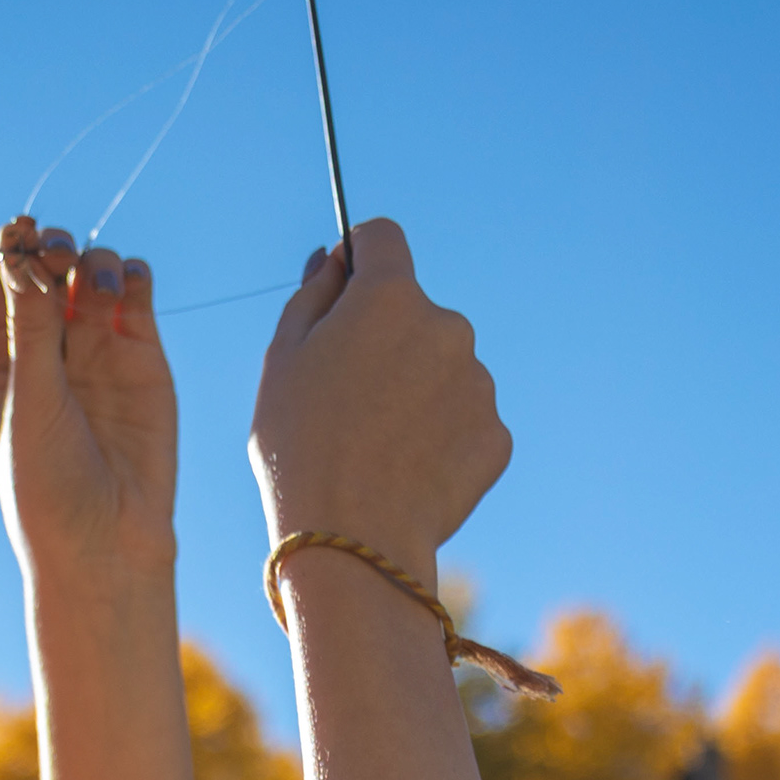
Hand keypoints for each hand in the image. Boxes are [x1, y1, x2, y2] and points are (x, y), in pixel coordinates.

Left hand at [0, 217, 178, 584]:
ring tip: (96, 286)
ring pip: (90, 272)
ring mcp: (92, 349)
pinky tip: (129, 287)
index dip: (11, 249)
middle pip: (45, 269)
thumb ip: (33, 328)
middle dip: (52, 251)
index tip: (22, 233)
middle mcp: (41, 348)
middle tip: (60, 262)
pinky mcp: (140, 354)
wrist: (108, 541)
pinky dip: (132, 276)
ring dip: (92, 262)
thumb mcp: (31, 402)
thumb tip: (23, 257)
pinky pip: (134, 293)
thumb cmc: (49, 484)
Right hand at [247, 219, 510, 587]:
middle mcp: (446, 325)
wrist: (352, 541)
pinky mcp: (497, 435)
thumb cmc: (300, 447)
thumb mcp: (282, 360)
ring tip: (377, 447)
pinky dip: (440, 439)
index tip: (345, 286)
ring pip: (443, 370)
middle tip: (347, 400)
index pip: (383, 238)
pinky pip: (465, 422)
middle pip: (415, 313)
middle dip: (387, 340)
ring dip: (416, 392)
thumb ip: (313, 295)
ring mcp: (479, 382)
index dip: (360, 258)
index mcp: (389, 296)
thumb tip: (335, 260)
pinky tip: (407, 473)